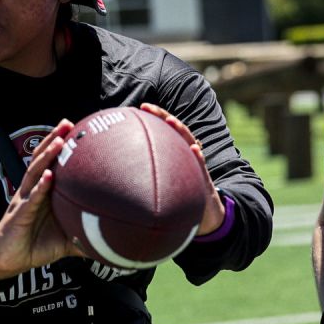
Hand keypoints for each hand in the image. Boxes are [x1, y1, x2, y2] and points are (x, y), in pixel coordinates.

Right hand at [0, 119, 80, 279]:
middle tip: (67, 124)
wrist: (7, 261)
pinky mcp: (19, 215)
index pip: (52, 163)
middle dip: (53, 139)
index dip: (61, 146)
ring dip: (47, 156)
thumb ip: (88, 237)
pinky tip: (48, 177)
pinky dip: (40, 187)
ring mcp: (24, 200)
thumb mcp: (67, 240)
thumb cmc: (36, 245)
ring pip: (35, 173)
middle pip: (41, 159)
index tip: (78, 130)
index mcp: (43, 192)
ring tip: (59, 141)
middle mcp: (32, 190)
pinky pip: (31, 199)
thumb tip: (115, 243)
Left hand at [138, 104, 224, 233]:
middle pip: (176, 131)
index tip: (138, 109)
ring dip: (181, 130)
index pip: (164, 133)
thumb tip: (114, 187)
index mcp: (176, 156)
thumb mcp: (162, 189)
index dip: (153, 120)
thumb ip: (146, 182)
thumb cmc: (181, 202)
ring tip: (170, 120)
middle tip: (146, 106)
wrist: (209, 217)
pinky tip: (194, 150)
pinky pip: (202, 167)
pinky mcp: (205, 180)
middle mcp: (186, 156)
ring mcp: (196, 166)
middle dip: (162, 116)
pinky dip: (199, 157)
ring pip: (189, 144)